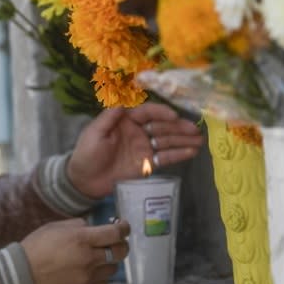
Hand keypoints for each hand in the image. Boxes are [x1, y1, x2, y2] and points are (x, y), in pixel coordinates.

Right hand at [21, 218, 129, 283]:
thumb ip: (78, 225)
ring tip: (101, 257)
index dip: (124, 228)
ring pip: (113, 269)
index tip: (123, 226)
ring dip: (111, 261)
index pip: (114, 233)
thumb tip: (93, 227)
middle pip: (120, 252)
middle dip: (122, 244)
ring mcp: (87, 276)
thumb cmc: (37, 245)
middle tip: (116, 241)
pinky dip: (103, 277)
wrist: (22, 273)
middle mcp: (88, 258)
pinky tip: (95, 272)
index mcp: (81, 239)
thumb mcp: (56, 226)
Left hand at [67, 103, 203, 197]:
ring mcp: (144, 148)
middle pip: (161, 126)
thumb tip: (123, 102)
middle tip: (195, 129)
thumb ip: (109, 118)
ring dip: (183, 140)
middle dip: (178, 127)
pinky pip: (165, 157)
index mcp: (126, 121)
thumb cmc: (87, 154)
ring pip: (167, 141)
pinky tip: (192, 152)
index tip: (173, 115)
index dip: (161, 113)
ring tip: (200, 140)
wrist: (84, 181)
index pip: (147, 113)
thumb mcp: (95, 133)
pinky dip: (178, 155)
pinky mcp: (148, 164)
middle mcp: (138, 132)